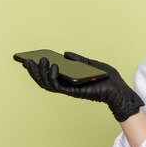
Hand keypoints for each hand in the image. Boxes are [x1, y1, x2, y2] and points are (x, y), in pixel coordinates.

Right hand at [22, 51, 143, 121]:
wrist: (119, 88)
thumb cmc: (107, 77)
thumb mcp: (91, 64)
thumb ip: (77, 60)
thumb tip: (65, 54)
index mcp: (70, 78)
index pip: (49, 75)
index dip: (37, 69)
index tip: (27, 59)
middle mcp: (67, 85)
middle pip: (44, 80)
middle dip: (34, 71)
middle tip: (26, 61)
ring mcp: (70, 89)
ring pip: (48, 84)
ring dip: (41, 73)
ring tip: (38, 61)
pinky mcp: (75, 92)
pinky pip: (60, 86)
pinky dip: (54, 77)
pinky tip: (53, 66)